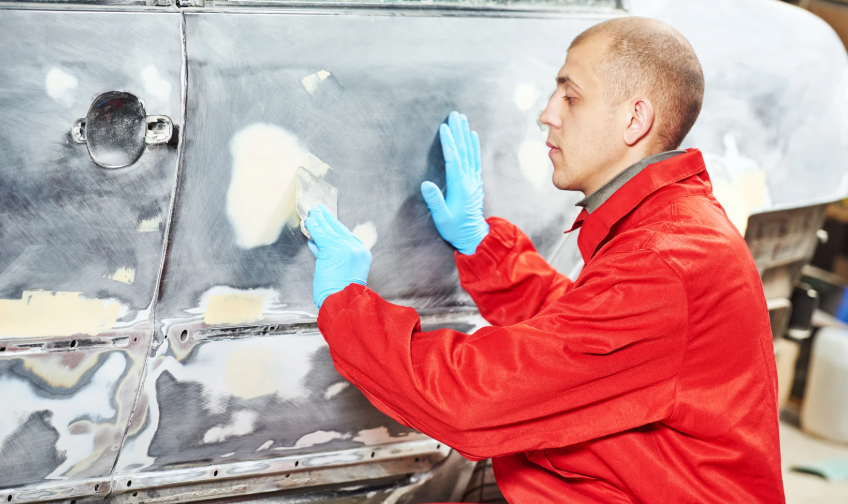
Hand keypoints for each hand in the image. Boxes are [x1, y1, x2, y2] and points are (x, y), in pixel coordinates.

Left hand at [305, 205, 371, 308]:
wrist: (344, 300)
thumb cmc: (343, 292)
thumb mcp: (344, 271)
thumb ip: (334, 256)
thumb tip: (319, 244)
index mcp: (361, 253)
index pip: (346, 235)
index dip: (335, 225)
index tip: (329, 219)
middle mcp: (355, 247)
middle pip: (338, 229)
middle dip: (327, 219)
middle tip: (319, 211)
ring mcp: (344, 247)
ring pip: (328, 230)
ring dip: (319, 220)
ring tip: (312, 214)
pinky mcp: (332, 249)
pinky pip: (320, 234)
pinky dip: (314, 227)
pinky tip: (309, 222)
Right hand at [420, 111, 488, 254]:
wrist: (474, 237)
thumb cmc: (455, 228)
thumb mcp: (442, 218)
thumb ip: (435, 201)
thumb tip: (425, 184)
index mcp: (459, 186)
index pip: (453, 160)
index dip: (448, 143)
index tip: (444, 128)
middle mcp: (468, 180)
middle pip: (463, 151)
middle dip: (458, 132)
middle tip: (455, 115)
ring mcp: (473, 179)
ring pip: (470, 152)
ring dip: (466, 134)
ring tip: (463, 119)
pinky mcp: (475, 181)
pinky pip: (475, 159)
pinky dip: (474, 146)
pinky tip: (473, 136)